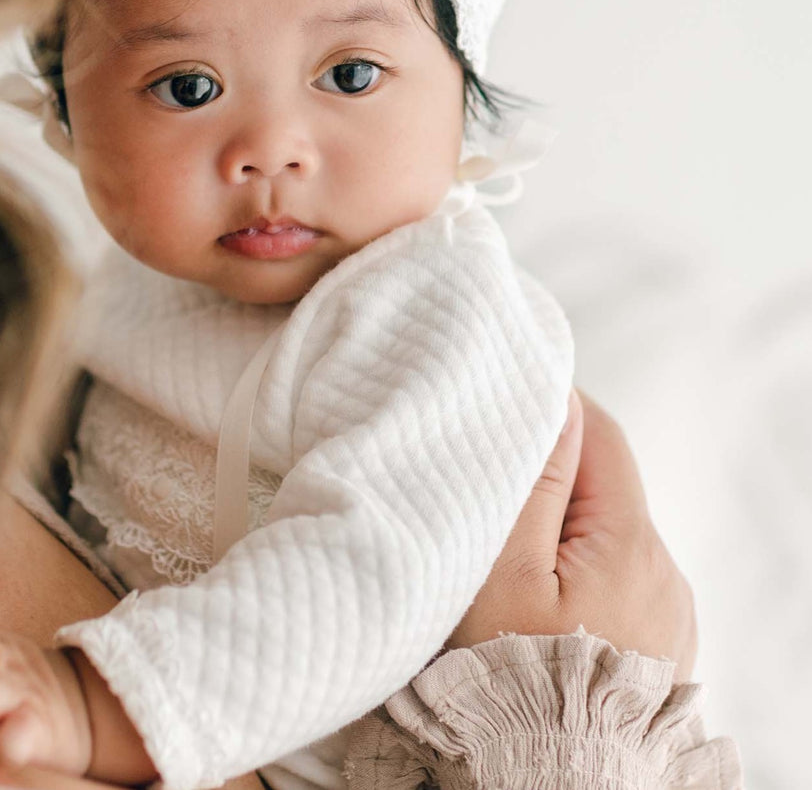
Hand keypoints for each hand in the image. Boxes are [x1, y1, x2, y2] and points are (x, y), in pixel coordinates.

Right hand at [449, 391, 696, 680]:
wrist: (551, 779)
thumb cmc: (512, 677)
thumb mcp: (506, 570)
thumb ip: (538, 483)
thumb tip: (560, 405)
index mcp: (632, 546)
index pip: (602, 439)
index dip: (557, 410)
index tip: (509, 404)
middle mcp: (665, 573)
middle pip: (605, 487)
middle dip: (551, 475)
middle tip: (491, 492)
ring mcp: (667, 612)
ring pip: (608, 534)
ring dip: (564, 526)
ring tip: (509, 556)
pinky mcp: (658, 642)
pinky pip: (617, 578)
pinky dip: (579, 569)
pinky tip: (540, 599)